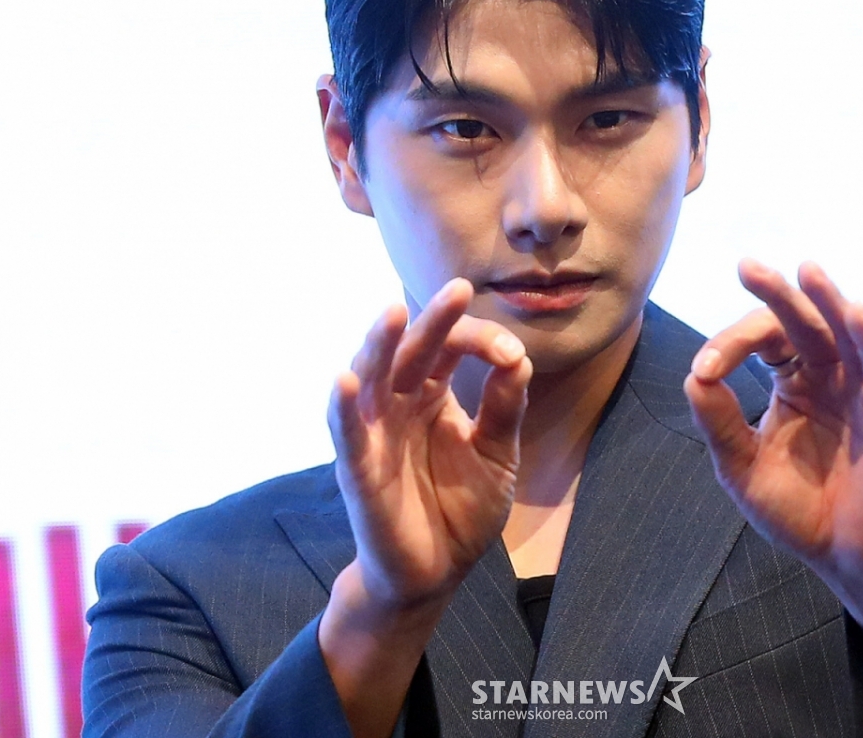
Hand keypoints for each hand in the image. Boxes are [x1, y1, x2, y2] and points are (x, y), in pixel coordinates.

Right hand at [328, 277, 532, 613]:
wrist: (437, 573)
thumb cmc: (461, 510)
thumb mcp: (497, 455)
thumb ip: (504, 408)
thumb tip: (519, 357)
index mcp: (433, 395)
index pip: (449, 349)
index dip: (478, 341)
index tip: (511, 355)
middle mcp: (400, 405)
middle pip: (411, 352)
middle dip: (433, 321)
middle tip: (459, 289)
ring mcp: (376, 434)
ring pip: (371, 379)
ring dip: (379, 346)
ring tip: (393, 313)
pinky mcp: (359, 470)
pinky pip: (346, 434)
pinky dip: (343, 407)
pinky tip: (347, 379)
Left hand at [684, 259, 862, 696]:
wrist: (846, 560)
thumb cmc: (799, 510)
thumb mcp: (743, 468)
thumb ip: (720, 424)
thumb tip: (694, 375)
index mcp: (795, 383)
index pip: (765, 342)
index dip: (733, 345)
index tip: (706, 368)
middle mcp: (833, 378)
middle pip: (805, 324)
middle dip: (778, 295)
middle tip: (748, 266)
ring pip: (848, 336)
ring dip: (828, 302)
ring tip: (807, 271)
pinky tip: (854, 314)